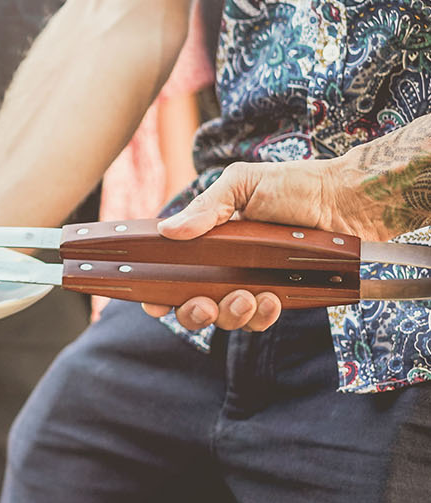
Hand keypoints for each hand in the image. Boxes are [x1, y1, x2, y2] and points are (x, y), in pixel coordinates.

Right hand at [144, 160, 343, 330]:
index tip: (154, 302)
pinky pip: (260, 319)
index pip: (172, 271)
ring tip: (247, 296)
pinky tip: (271, 299)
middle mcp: (225, 265)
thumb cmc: (295, 185)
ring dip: (229, 314)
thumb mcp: (243, 183)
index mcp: (207, 239)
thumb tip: (167, 231)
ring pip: (225, 317)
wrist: (346, 200)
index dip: (158, 291)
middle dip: (192, 313)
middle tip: (202, 304)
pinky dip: (262, 315)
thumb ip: (207, 207)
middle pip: (192, 304)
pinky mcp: (280, 294)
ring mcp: (252, 282)